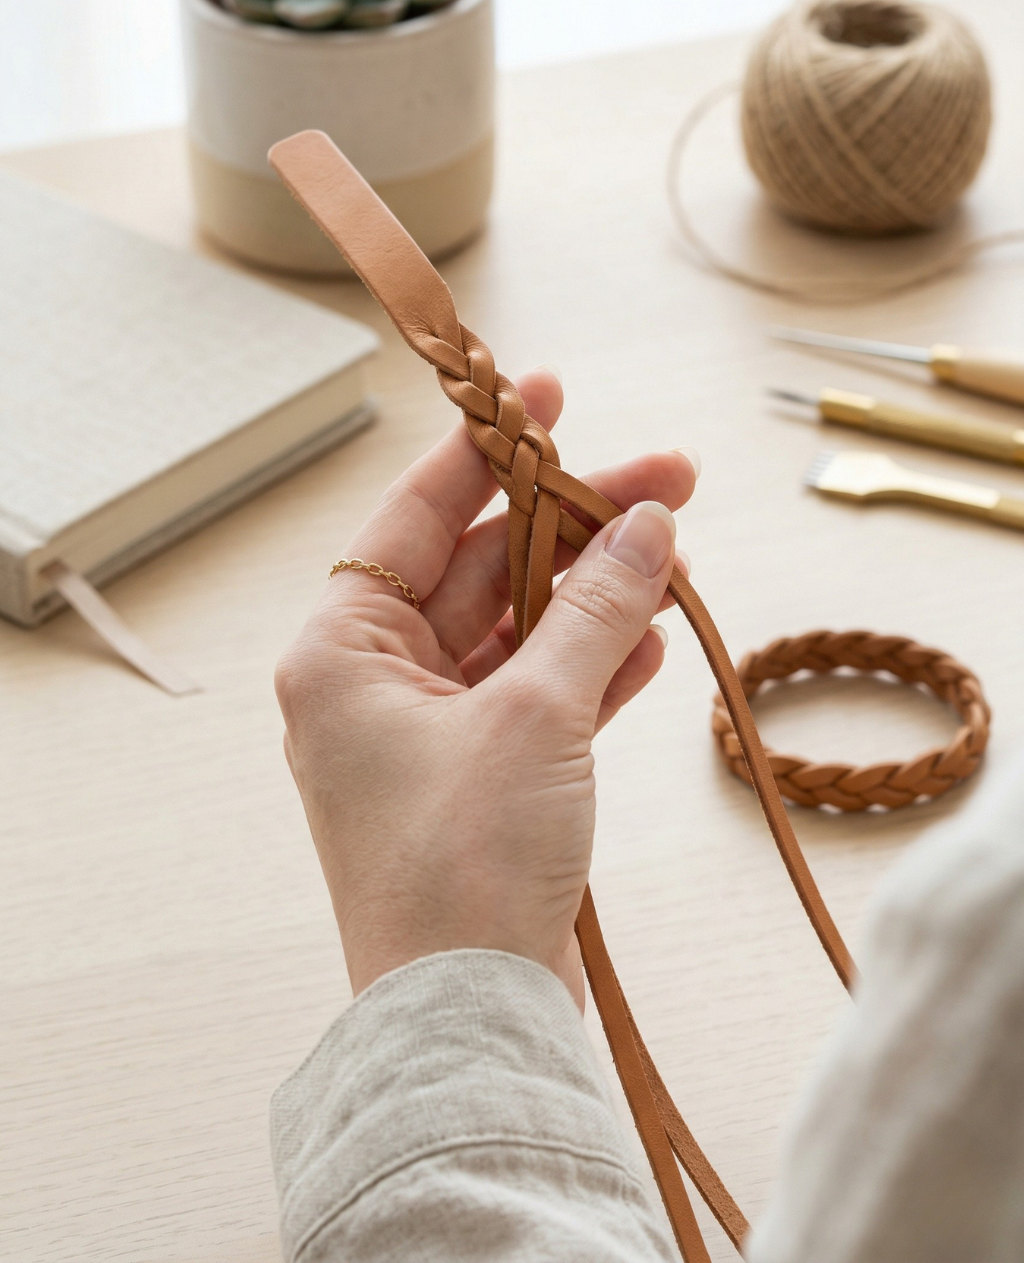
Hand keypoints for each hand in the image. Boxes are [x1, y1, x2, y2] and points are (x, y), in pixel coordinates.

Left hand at [275, 369, 696, 1007]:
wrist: (472, 1023)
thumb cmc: (463, 866)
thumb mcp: (536, 716)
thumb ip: (594, 611)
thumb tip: (646, 525)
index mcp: (343, 649)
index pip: (416, 515)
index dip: (486, 448)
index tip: (546, 392)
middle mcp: (374, 682)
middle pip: (482, 568)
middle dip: (574, 527)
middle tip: (668, 480)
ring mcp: (428, 733)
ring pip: (520, 630)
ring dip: (597, 595)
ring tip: (676, 555)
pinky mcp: (480, 780)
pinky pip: (540, 694)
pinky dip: (595, 665)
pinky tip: (654, 638)